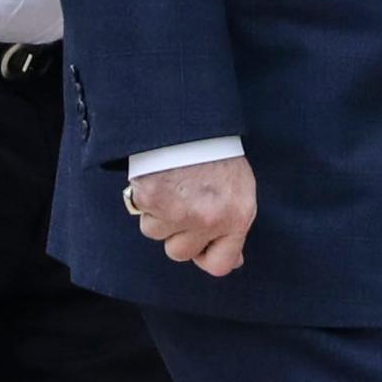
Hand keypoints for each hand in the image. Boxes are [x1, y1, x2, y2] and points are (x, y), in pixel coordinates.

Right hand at [128, 155, 256, 276]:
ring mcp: (179, 211)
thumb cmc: (215, 149)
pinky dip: (145, 197)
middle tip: (182, 200)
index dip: (206, 254)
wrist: (189, 117)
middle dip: (177, 231)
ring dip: (158, 213)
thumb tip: (234, 261)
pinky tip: (158, 176)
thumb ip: (234, 223)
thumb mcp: (239, 186)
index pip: (221, 265)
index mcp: (237, 215)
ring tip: (171, 183)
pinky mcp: (151, 199)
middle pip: (180, 252)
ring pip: (156, 233)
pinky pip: (141, 212)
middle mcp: (209, 218)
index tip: (201, 241)